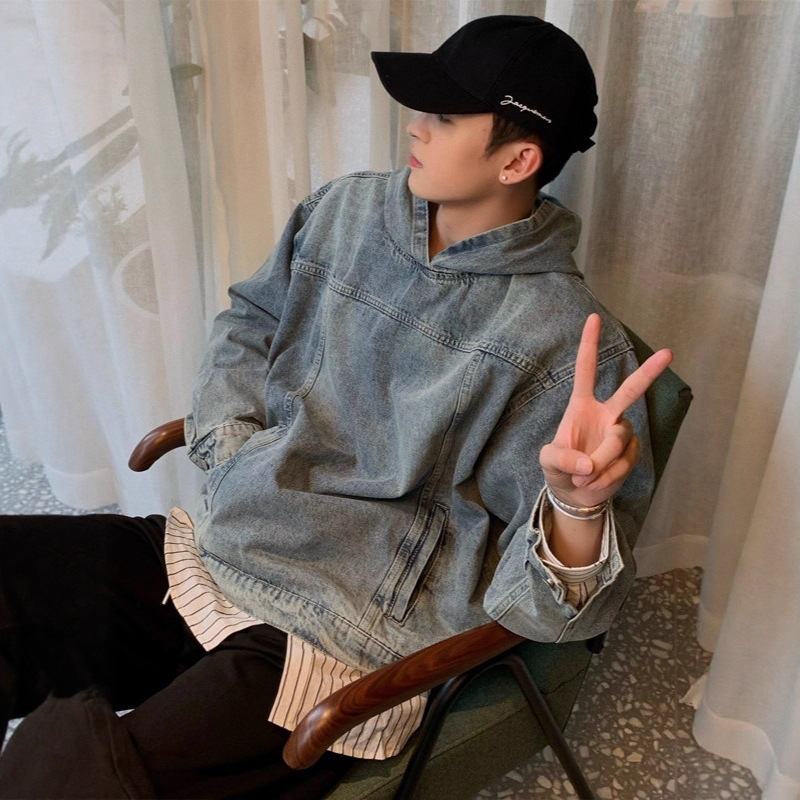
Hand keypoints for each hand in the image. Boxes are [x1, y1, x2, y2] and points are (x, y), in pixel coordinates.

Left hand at [539, 314, 673, 509]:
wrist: (575, 495)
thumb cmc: (559, 470)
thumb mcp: (548, 462)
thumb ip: (562, 459)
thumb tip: (588, 464)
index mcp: (581, 406)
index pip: (585, 370)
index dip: (589, 345)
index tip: (594, 317)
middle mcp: (606, 414)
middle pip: (630, 390)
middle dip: (649, 372)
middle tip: (668, 353)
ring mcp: (621, 432)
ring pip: (618, 440)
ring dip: (599, 464)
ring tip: (583, 479)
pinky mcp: (631, 453)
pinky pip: (624, 463)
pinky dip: (607, 477)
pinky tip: (596, 483)